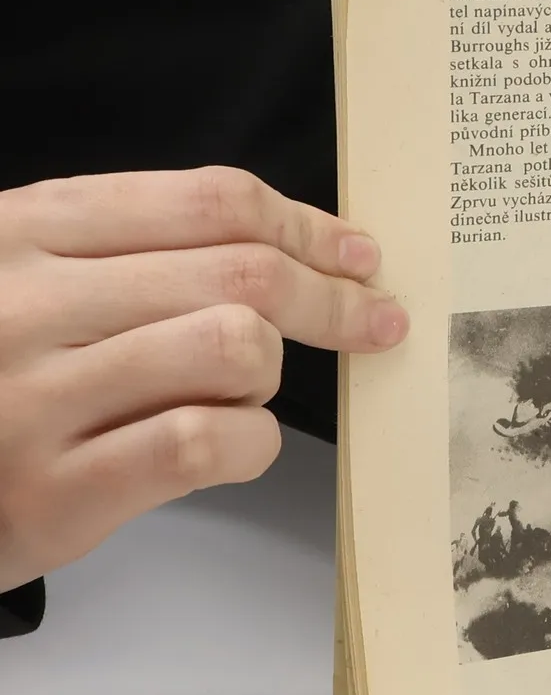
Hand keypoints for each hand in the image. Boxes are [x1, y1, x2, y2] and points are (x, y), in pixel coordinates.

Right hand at [0, 167, 408, 592]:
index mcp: (25, 229)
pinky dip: (251, 444)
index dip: (306, 225)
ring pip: (234, 347)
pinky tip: (233, 445)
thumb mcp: (23, 275)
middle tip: (371, 319)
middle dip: (330, 297)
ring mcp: (35, 399)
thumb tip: (295, 245)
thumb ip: (130, 248)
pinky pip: (205, 443)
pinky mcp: (52, 493)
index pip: (210, 202)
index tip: (357, 252)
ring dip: (268, 374)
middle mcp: (27, 303)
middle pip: (241, 272)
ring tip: (240, 394)